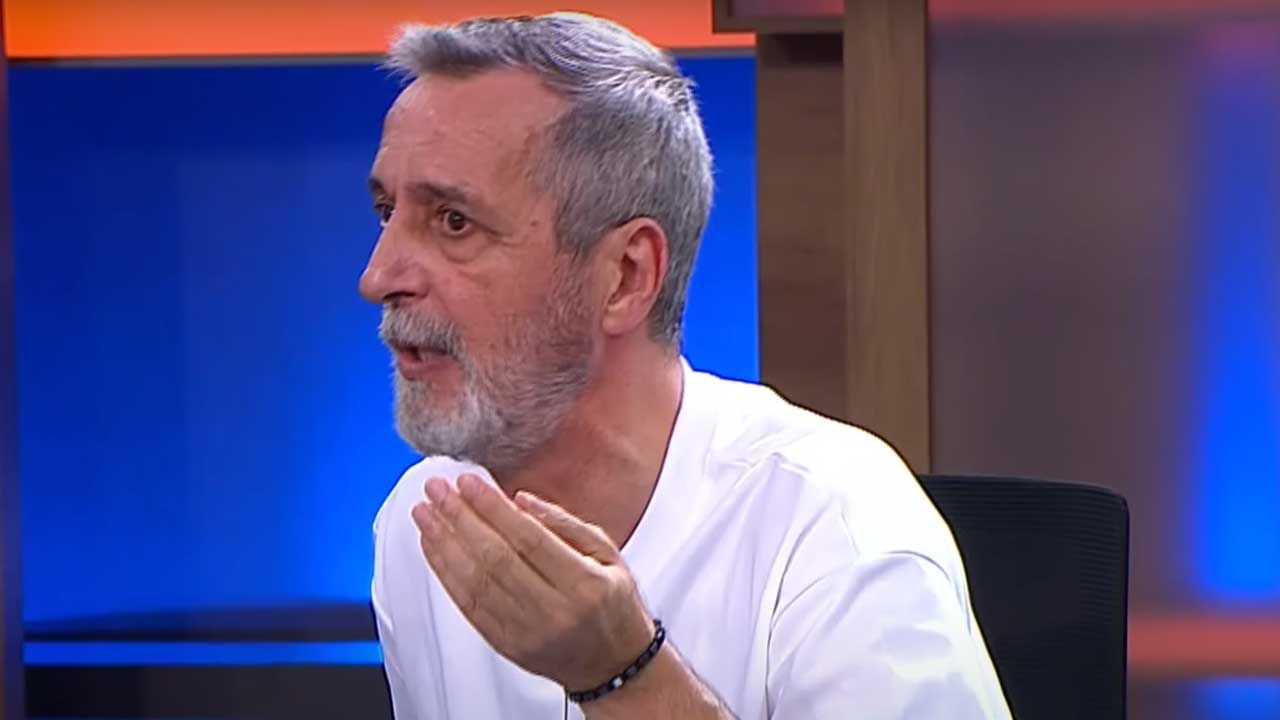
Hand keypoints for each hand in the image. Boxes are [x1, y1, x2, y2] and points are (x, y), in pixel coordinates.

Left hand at [412, 474, 655, 691]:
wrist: (613, 665)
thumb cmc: (612, 603)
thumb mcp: (608, 555)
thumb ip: (566, 524)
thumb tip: (520, 500)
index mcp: (584, 583)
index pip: (529, 539)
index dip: (493, 508)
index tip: (468, 482)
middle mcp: (554, 610)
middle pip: (495, 558)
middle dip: (460, 518)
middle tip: (436, 489)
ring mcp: (526, 632)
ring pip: (475, 582)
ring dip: (444, 543)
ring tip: (424, 513)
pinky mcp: (506, 645)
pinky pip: (468, 606)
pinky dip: (446, 573)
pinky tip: (433, 547)